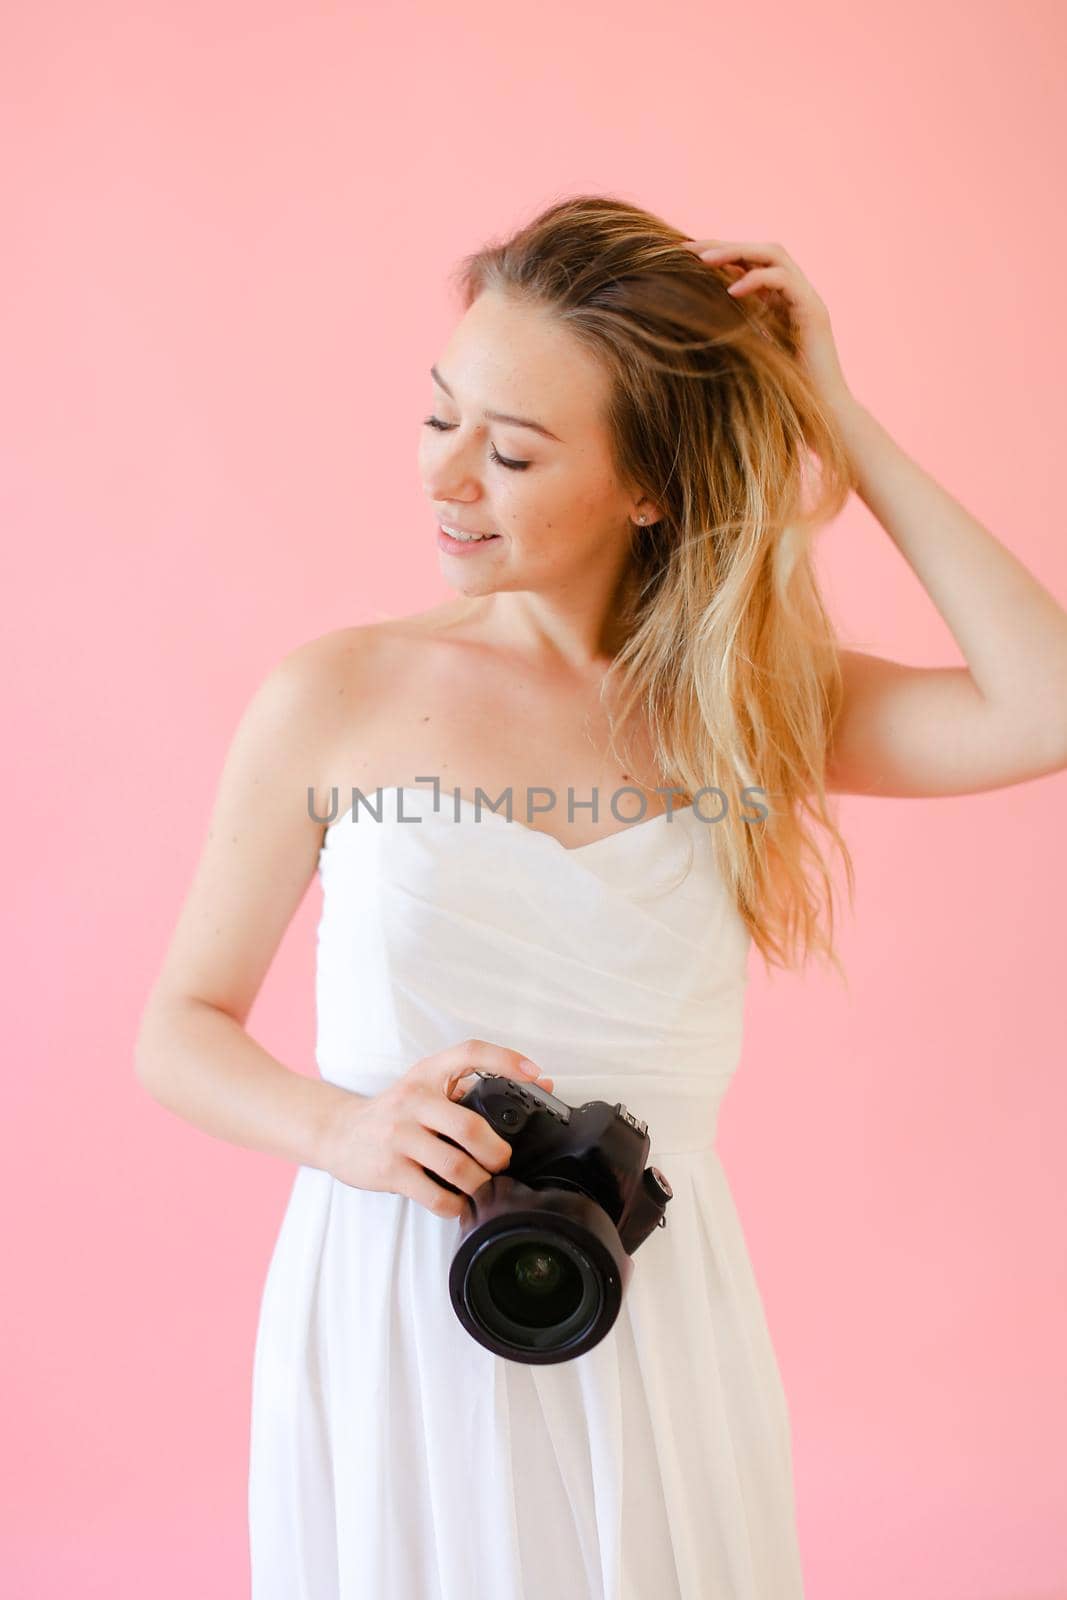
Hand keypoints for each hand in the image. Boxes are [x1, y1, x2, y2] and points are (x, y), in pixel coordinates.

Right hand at [320, 1038, 555, 1219]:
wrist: (338, 1133)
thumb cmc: (394, 1112)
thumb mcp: (424, 1087)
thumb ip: (469, 1086)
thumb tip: (539, 1084)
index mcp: (427, 1074)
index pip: (469, 1053)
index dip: (506, 1060)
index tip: (536, 1076)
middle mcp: (413, 1100)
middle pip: (469, 1128)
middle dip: (496, 1153)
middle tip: (502, 1162)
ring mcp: (399, 1136)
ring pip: (456, 1167)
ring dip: (479, 1184)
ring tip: (483, 1186)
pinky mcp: (390, 1169)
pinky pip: (435, 1195)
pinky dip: (455, 1205)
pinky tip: (457, 1202)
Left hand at [682, 236, 852, 412]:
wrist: (820, 417)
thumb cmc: (781, 396)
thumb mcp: (746, 356)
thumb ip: (730, 333)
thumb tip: (689, 324)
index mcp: (779, 301)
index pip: (749, 262)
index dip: (718, 254)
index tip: (681, 255)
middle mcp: (796, 294)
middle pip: (760, 249)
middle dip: (722, 245)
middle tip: (687, 248)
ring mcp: (808, 300)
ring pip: (774, 254)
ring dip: (736, 252)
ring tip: (704, 261)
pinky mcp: (814, 313)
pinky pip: (785, 281)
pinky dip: (756, 280)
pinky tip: (730, 292)